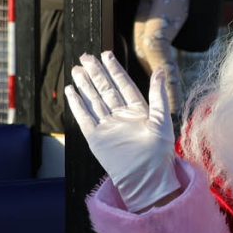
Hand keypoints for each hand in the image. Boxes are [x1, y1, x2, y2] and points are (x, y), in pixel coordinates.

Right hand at [64, 51, 179, 212]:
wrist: (146, 178)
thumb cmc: (159, 153)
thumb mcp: (162, 119)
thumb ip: (159, 94)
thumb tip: (161, 69)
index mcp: (139, 110)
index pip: (124, 85)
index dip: (115, 70)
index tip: (106, 54)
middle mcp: (122, 116)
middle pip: (106, 89)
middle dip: (96, 73)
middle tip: (85, 57)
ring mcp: (108, 126)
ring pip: (94, 100)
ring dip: (85, 85)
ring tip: (76, 69)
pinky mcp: (96, 137)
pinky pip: (84, 117)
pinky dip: (77, 104)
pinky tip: (70, 91)